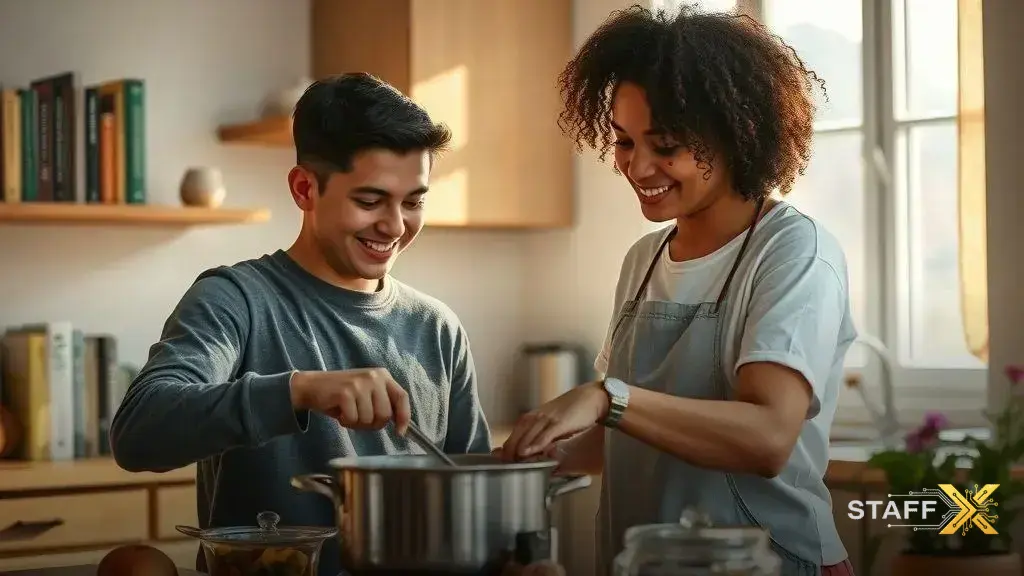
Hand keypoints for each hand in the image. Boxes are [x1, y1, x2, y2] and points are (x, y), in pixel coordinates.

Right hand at [289, 368, 411, 434]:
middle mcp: (374, 377)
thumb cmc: (343, 394)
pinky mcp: (345, 393)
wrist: (313, 386)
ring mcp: (359, 384)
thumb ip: (383, 403)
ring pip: (369, 419)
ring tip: (349, 412)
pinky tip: (340, 412)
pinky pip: (353, 419)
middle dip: (373, 424)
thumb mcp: (368, 393)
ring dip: (358, 423)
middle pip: (385, 414)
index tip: (400, 432)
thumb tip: (400, 425)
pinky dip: (346, 422)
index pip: (402, 397)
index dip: (404, 416)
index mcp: (383, 376)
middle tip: (359, 417)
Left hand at [501, 381, 608, 459]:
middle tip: (503, 467)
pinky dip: (535, 444)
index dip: (506, 448)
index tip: (501, 461)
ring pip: (527, 436)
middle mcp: (536, 417)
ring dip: (518, 450)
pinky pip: (544, 435)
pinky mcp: (560, 423)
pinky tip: (528, 453)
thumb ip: (542, 435)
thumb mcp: (553, 423)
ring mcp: (548, 419)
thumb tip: (533, 451)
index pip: (514, 434)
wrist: (591, 397)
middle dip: (508, 453)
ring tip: (511, 464)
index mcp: (533, 416)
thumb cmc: (572, 411)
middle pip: (516, 436)